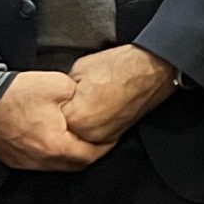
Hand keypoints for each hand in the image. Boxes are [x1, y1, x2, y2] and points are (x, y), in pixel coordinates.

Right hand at [0, 70, 109, 171]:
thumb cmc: (17, 94)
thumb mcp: (60, 85)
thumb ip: (79, 97)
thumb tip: (85, 103)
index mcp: (55, 145)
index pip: (89, 155)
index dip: (106, 146)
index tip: (114, 136)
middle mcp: (40, 160)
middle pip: (74, 165)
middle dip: (91, 153)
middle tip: (102, 139)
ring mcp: (24, 162)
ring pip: (57, 166)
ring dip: (71, 155)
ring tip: (81, 139)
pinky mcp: (13, 159)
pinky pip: (40, 163)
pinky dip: (53, 154)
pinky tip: (57, 140)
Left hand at [61, 46, 178, 146]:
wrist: (152, 69)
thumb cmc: (123, 66)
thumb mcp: (80, 68)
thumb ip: (65, 88)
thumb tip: (60, 96)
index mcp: (75, 116)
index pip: (50, 120)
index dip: (54, 106)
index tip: (58, 99)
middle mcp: (89, 133)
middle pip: (63, 132)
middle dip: (65, 117)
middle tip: (73, 101)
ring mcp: (104, 137)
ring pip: (79, 137)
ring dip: (79, 123)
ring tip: (88, 103)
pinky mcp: (116, 135)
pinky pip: (95, 136)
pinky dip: (94, 125)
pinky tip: (99, 108)